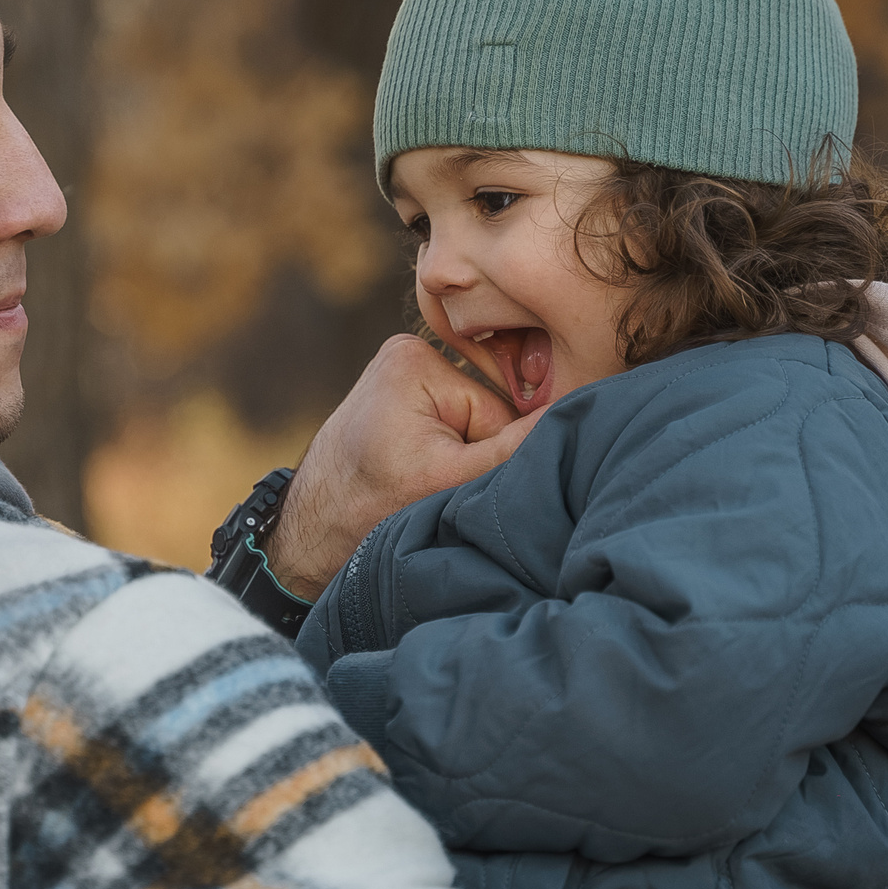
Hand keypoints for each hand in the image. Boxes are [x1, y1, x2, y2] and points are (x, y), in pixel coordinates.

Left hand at [269, 335, 538, 598]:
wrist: (308, 536)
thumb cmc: (365, 509)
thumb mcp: (449, 480)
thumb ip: (515, 448)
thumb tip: (579, 416)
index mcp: (416, 358)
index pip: (501, 410)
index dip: (492, 457)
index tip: (461, 487)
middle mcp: (408, 352)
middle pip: (488, 413)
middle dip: (473, 457)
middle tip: (436, 491)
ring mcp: (401, 373)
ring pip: (472, 425)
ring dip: (459, 460)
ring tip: (420, 486)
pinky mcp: (398, 396)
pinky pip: (448, 425)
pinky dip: (442, 456)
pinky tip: (414, 477)